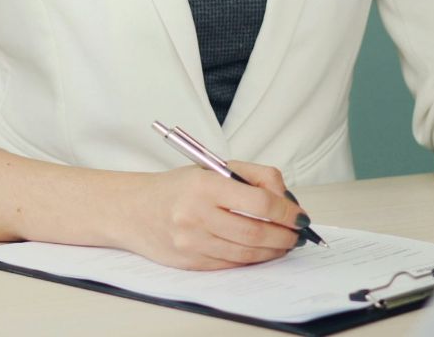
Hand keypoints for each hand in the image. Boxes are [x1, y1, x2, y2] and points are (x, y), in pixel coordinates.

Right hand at [118, 161, 307, 269]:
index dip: (286, 211)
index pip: (259, 201)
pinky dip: (251, 259)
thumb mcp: (214, 168)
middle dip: (284, 235)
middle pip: (255, 231)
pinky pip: (230, 264)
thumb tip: (288, 201)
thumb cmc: (179, 187)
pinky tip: (261, 252)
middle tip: (298, 234)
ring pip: (245, 252)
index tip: (300, 216)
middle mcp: (196, 214)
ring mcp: (191, 242)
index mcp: (205, 184)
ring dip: (272, 250)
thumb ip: (255, 177)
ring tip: (284, 243)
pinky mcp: (189, 262)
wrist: (133, 210)